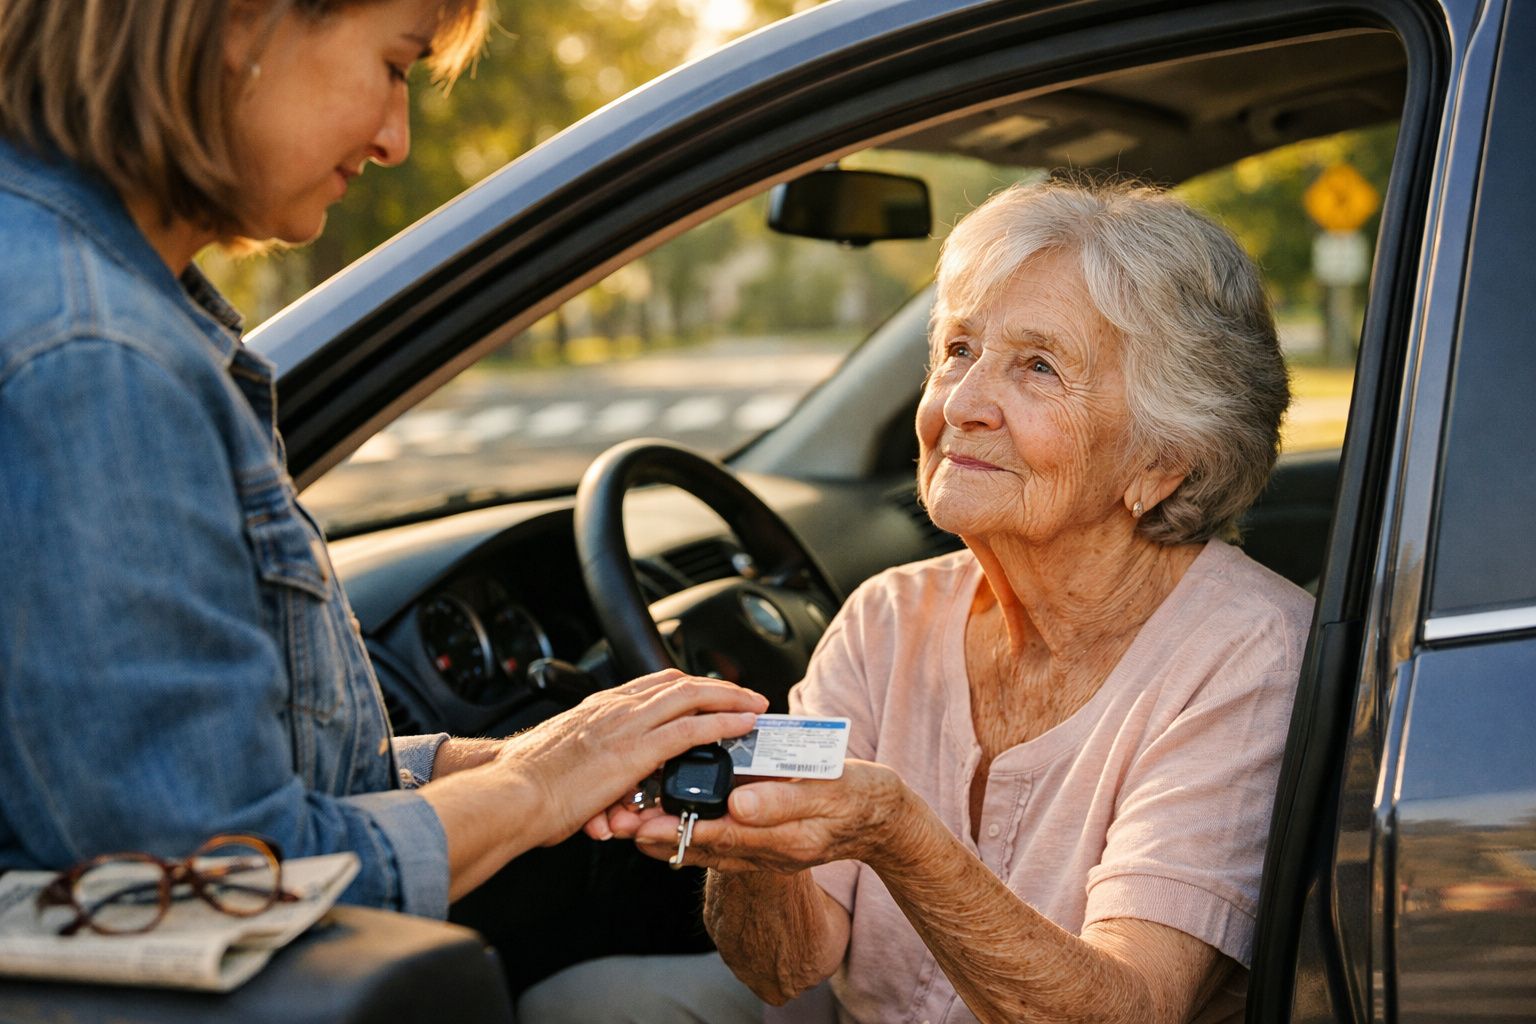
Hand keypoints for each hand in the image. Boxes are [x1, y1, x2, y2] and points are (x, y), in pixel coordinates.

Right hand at [496, 669, 765, 846]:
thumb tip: (604, 809)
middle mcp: (614, 708)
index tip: (706, 691)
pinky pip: (691, 729)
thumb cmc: (526, 790)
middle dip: (715, 686)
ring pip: (691, 697)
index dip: (685, 685)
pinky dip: (722, 723)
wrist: (509, 794)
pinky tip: (742, 725)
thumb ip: (590, 780)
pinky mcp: (636, 751)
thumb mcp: (563, 772)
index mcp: (597, 709)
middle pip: (677, 683)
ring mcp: (627, 725)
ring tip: (754, 704)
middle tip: (743, 693)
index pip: (651, 685)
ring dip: (728, 698)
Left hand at [630, 760, 907, 871]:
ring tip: (626, 824)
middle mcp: (765, 849)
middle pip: (701, 846)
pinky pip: (719, 842)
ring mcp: (763, 848)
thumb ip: (782, 799)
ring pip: (705, 846)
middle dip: (657, 836)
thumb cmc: (857, 798)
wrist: (881, 817)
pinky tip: (667, 821)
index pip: (716, 835)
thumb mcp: (828, 792)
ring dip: (666, 836)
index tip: (641, 825)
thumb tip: (740, 805)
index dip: (676, 830)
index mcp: (779, 836)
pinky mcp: (763, 840)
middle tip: (616, 825)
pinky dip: (689, 832)